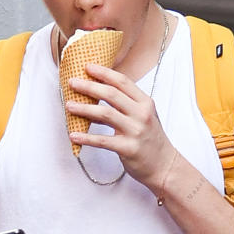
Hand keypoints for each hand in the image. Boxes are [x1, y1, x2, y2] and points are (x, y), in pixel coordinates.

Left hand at [65, 63, 175, 191]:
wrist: (164, 166)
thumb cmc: (151, 140)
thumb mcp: (143, 117)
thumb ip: (125, 104)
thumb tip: (97, 94)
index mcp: (145, 103)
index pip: (122, 82)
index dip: (104, 73)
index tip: (88, 67)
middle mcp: (141, 114)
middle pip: (111, 95)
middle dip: (89, 87)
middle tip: (72, 83)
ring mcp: (135, 131)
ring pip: (105, 114)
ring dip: (84, 109)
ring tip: (69, 106)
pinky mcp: (128, 148)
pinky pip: (102, 141)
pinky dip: (86, 138)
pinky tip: (74, 135)